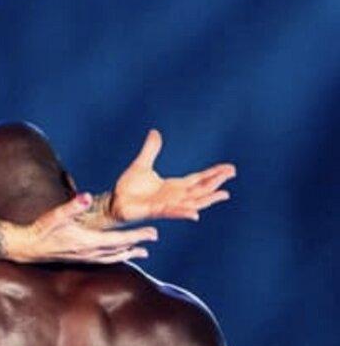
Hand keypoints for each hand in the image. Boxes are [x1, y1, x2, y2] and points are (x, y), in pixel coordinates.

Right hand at [16, 193, 157, 264]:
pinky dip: (115, 258)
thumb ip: (72, 206)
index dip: (137, 236)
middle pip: (119, 249)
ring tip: (142, 252)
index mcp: (87, 240)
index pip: (119, 239)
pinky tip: (118, 256)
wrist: (28, 247)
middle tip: (154, 237)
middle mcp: (89, 252)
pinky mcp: (80, 259)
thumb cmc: (41, 229)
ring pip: (113, 257)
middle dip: (137, 243)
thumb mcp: (55, 215)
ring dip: (128, 254)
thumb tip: (86, 196)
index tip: (152, 233)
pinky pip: (104, 260)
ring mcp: (85, 258)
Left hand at [110, 129, 235, 223]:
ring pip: (192, 202)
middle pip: (201, 189)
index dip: (214, 174)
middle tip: (231, 174)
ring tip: (223, 194)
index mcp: (174, 186)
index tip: (230, 168)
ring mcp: (167, 205)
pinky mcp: (156, 211)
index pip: (199, 179)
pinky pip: (172, 212)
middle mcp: (174, 197)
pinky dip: (183, 212)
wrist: (114, 201)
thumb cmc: (128, 188)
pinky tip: (195, 213)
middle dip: (216, 182)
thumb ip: (150, 150)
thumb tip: (155, 133)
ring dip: (207, 198)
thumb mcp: (142, 164)